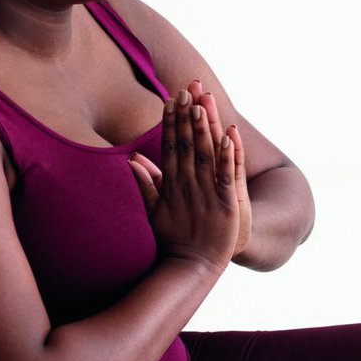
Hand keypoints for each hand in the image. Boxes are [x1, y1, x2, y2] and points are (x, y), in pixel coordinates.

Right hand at [127, 79, 248, 266]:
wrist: (192, 267)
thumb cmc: (173, 240)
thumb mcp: (154, 211)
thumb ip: (146, 184)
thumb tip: (131, 159)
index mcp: (170, 186)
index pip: (169, 148)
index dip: (170, 124)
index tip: (170, 101)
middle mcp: (186, 187)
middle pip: (186, 146)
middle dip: (185, 118)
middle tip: (185, 92)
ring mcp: (205, 195)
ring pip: (204, 156)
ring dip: (203, 130)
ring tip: (202, 105)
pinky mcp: (225, 205)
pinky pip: (226, 176)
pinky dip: (227, 157)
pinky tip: (228, 136)